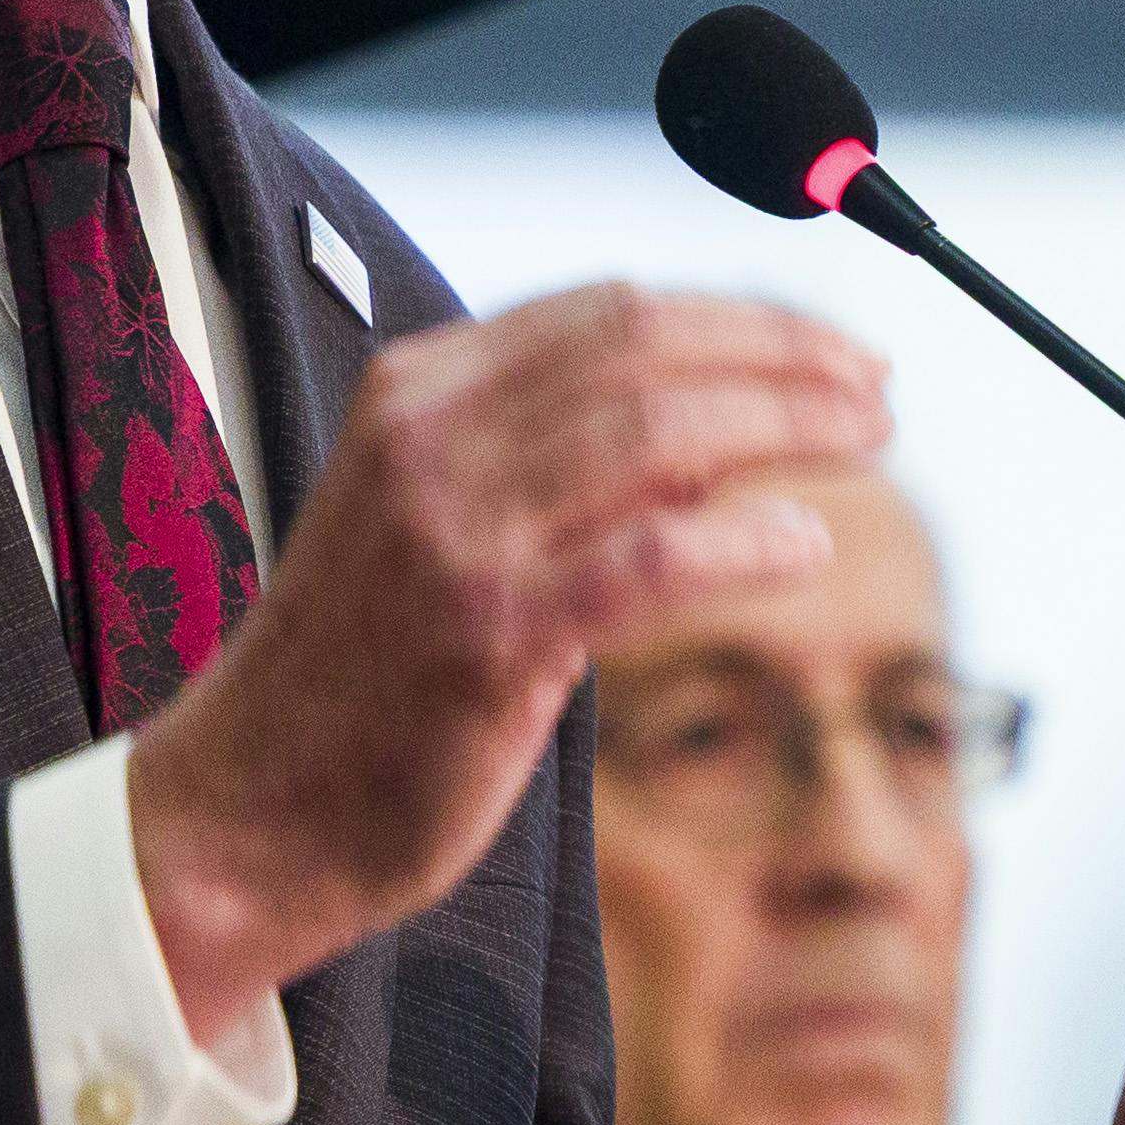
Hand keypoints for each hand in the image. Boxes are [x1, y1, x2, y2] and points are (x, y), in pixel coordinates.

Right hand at [126, 286, 886, 1037]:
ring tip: (866, 443)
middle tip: (874, 389)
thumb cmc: (367, 676)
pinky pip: (650, 559)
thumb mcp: (448, 527)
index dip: (740, 320)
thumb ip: (565, 468)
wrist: (250, 811)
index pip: (608, 312)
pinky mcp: (489, 636)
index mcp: (416, 393)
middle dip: (785, 357)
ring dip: (788, 426)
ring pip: (659, 433)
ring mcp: (456, 536)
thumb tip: (728, 435)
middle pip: (648, 350)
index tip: (826, 350)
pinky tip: (806, 546)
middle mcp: (429, 441)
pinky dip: (744, 540)